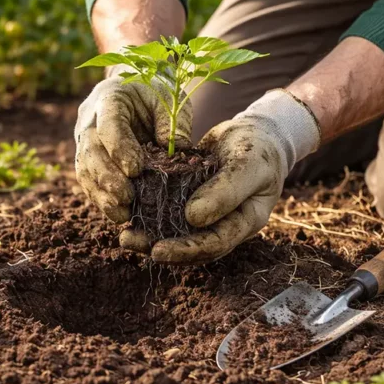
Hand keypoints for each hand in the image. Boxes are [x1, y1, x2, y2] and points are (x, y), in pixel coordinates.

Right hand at [74, 66, 192, 222]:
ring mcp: (83, 139)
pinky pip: (88, 180)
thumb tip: (177, 149)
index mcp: (109, 97)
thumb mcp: (168, 98)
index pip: (108, 125)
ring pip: (85, 169)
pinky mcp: (87, 157)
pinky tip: (117, 214)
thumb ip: (172, 121)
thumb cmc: (153, 92)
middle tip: (126, 198)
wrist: (133, 89)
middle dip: (107, 178)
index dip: (119, 148)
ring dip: (101, 194)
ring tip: (121, 213)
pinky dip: (101, 199)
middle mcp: (89, 119)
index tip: (136, 170)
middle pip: (91, 151)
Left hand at [130, 89, 320, 264]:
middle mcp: (224, 225)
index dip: (186, 250)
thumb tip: (192, 219)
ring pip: (177, 233)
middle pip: (191, 246)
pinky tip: (129, 212)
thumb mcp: (247, 164)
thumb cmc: (258, 147)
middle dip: (160, 248)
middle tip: (129, 242)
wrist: (255, 134)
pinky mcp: (190, 201)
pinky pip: (169, 213)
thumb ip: (226, 191)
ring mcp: (207, 215)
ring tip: (124, 236)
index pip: (214, 244)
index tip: (157, 250)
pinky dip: (150, 215)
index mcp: (244, 222)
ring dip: (150, 236)